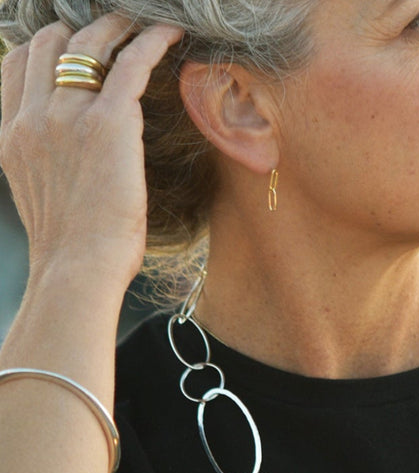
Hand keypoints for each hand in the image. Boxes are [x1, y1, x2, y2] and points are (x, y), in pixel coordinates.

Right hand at [0, 15, 182, 288]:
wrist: (78, 268)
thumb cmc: (70, 245)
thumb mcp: (40, 195)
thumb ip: (44, 160)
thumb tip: (68, 152)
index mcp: (12, 133)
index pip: (19, 63)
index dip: (47, 47)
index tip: (75, 47)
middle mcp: (32, 116)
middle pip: (51, 44)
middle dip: (81, 30)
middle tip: (114, 30)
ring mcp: (66, 115)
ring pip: (88, 44)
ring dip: (116, 27)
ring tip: (139, 25)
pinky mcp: (108, 123)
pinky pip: (131, 63)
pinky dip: (152, 41)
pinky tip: (170, 33)